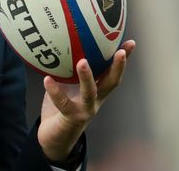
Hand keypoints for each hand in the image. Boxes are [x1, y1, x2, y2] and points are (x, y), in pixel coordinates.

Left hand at [37, 40, 136, 161]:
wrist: (54, 137)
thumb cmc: (61, 106)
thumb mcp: (65, 84)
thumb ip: (65, 68)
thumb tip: (57, 41)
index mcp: (97, 91)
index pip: (113, 72)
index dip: (123, 59)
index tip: (131, 42)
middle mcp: (95, 100)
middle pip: (111, 83)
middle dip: (118, 67)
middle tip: (120, 51)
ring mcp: (85, 110)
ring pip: (89, 93)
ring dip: (87, 77)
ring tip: (82, 61)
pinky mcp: (71, 118)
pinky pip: (63, 103)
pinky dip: (55, 91)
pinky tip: (47, 79)